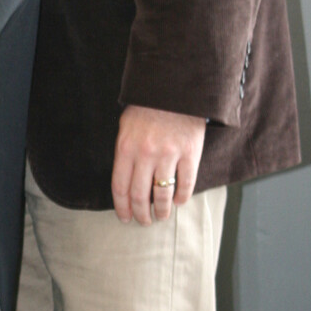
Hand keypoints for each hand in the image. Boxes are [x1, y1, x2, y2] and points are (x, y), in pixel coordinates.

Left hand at [111, 104, 206, 224]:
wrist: (173, 89)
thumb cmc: (146, 108)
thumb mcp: (126, 126)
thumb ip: (124, 152)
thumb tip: (125, 182)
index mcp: (126, 147)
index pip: (120, 186)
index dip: (122, 207)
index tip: (125, 217)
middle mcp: (145, 154)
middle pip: (140, 195)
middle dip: (141, 214)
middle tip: (144, 221)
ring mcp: (169, 155)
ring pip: (163, 195)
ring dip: (161, 211)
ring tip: (161, 217)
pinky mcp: (190, 154)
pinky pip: (185, 185)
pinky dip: (180, 198)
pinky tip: (177, 202)